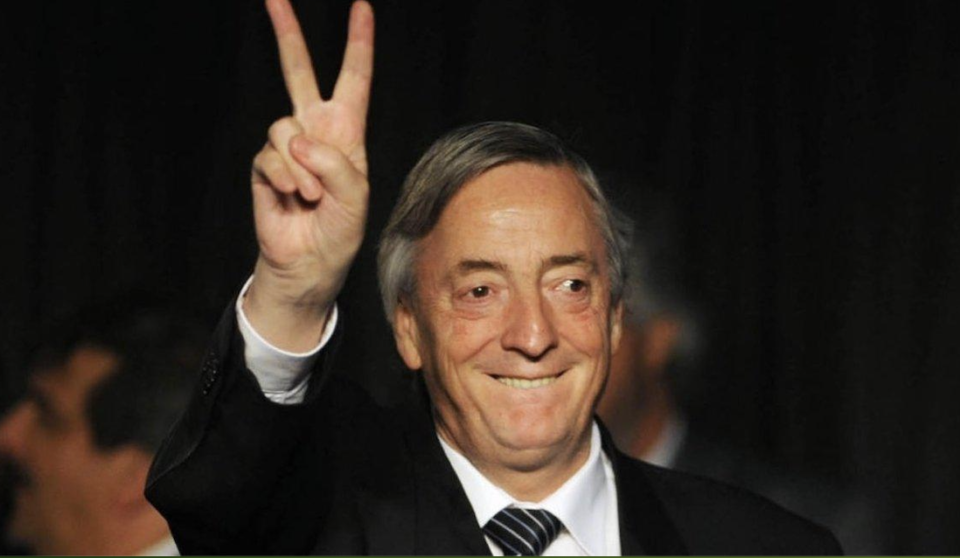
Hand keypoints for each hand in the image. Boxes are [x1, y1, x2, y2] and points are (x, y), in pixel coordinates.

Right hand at [245, 0, 373, 350]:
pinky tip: (292, 198)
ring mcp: (286, 146)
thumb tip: (297, 140)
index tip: (362, 7)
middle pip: (298, 72)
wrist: (309, 263)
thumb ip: (336, 165)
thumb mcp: (356, 198)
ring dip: (300, 167)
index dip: (357, 43)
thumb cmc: (340, 231)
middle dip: (287, 33)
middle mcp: (315, 130)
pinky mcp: (263, 165)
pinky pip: (269, 156)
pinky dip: (283, 179)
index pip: (353, 79)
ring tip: (310, 195)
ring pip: (282, 127)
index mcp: (347, 131)